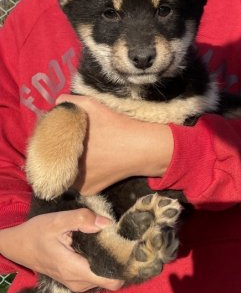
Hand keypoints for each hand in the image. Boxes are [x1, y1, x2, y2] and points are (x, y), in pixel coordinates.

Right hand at [0, 209, 122, 291]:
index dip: (123, 265)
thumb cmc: (37, 232)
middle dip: (118, 260)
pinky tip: (98, 245)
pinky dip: (100, 263)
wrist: (18, 245)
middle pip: (110, 278)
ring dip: (109, 261)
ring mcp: (75, 282)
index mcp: (74, 268)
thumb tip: (108, 223)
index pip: (110, 279)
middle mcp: (77, 281)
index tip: (129, 247)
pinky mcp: (73, 278)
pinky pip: (94, 275)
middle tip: (121, 239)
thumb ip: (82, 219)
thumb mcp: (57, 220)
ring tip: (109, 240)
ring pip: (103, 278)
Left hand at [56, 94, 172, 195]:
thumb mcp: (91, 105)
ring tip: (90, 153)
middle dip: (64, 150)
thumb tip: (56, 105)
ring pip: (67, 171)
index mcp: (61, 148)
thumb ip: (67, 102)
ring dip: (72, 163)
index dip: (56, 136)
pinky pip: (80, 182)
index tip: (67, 131)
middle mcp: (64, 169)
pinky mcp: (88, 191)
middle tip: (80, 142)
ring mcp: (76, 184)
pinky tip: (97, 164)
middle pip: (57, 157)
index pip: (48, 142)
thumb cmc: (114, 125)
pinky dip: (84, 174)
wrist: (141, 147)